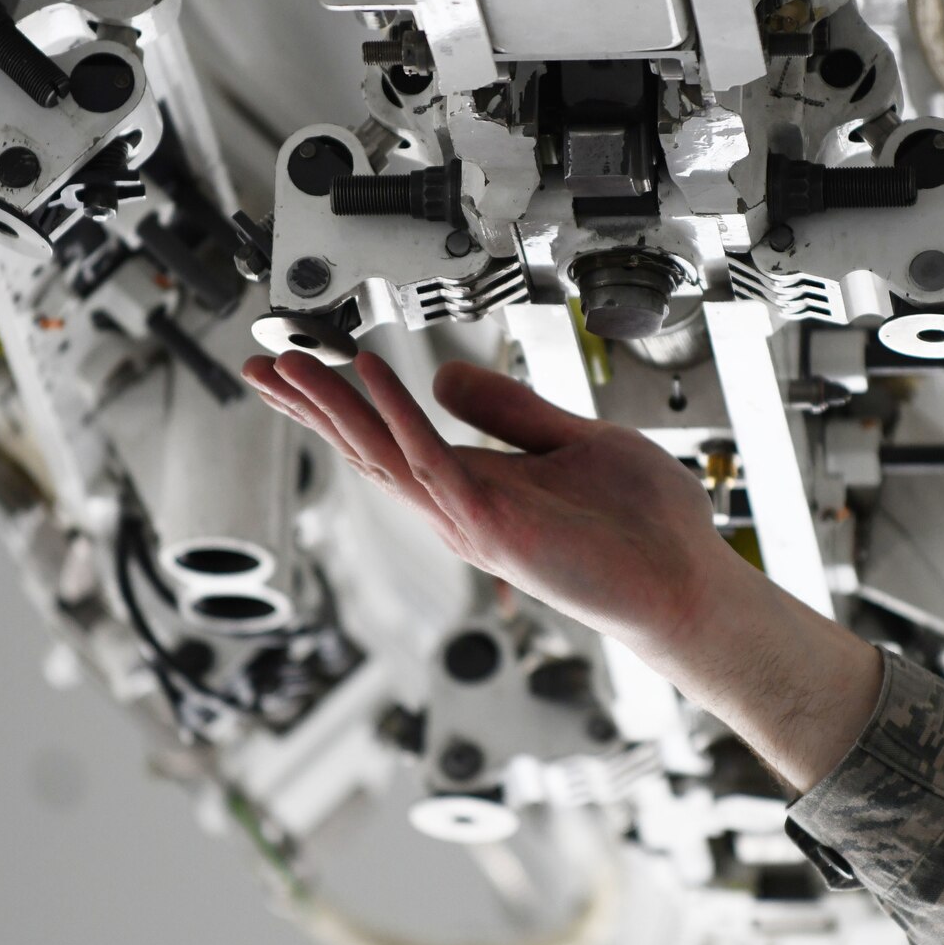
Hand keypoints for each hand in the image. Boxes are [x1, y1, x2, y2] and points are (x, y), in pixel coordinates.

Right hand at [241, 349, 882, 790]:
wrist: (685, 580)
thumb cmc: (642, 525)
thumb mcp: (568, 441)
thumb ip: (508, 410)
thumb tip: (447, 378)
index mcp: (474, 483)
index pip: (388, 437)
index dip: (336, 401)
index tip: (291, 366)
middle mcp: (460, 505)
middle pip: (365, 447)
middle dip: (309, 405)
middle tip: (258, 363)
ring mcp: (470, 519)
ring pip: (381, 454)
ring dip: (331, 406)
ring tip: (286, 363)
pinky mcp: (492, 524)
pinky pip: (431, 461)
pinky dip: (397, 416)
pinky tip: (366, 374)